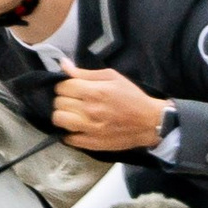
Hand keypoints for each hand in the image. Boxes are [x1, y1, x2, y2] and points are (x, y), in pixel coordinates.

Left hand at [50, 63, 171, 154]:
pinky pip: (68, 138)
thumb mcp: (112, 77)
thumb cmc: (132, 96)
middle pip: (58, 103)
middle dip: (62, 99)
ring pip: (58, 120)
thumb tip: (64, 65)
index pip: (62, 87)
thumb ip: (85, 73)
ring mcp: (89, 128)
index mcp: (94, 91)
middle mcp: (88, 110)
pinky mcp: (92, 143)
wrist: (148, 122)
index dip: (63, 85)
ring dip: (61, 115)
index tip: (71, 87)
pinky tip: (76, 127)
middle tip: (72, 100)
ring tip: (71, 113)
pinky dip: (68, 132)